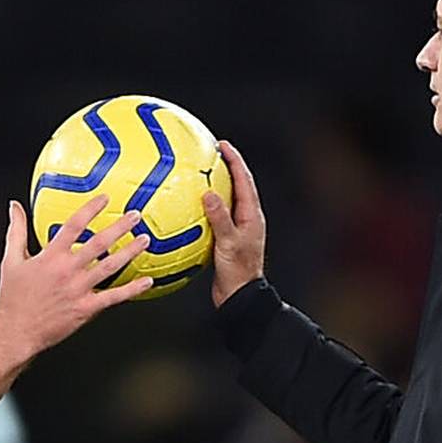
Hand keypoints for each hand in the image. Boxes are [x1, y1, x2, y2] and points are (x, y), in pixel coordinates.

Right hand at [0, 195, 151, 360]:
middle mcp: (67, 271)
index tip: (104, 198)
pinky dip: (132, 289)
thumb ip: (16, 230)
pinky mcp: (86, 308)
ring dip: (130, 252)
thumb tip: (15, 207)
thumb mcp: (10, 259)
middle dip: (120, 227)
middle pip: (99, 243)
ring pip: (110, 267)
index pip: (74, 225)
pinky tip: (147, 281)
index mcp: (50, 256)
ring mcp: (78, 290)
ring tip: (144, 240)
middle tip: (135, 216)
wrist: (15, 331)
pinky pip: (114, 297)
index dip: (90, 209)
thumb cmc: (13, 298)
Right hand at [203, 139, 265, 307]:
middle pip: (238, 185)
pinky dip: (205, 206)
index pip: (244, 181)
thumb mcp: (228, 243)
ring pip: (227, 199)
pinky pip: (216, 215)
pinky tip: (189, 207)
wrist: (239, 297)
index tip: (222, 145)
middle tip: (212, 152)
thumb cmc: (238, 272)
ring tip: (201, 173)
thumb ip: (219, 218)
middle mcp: (247, 219)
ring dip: (217, 184)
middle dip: (227, 166)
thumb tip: (209, 193)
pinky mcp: (227, 239)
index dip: (234, 161)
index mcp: (251, 216)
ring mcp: (238, 229)